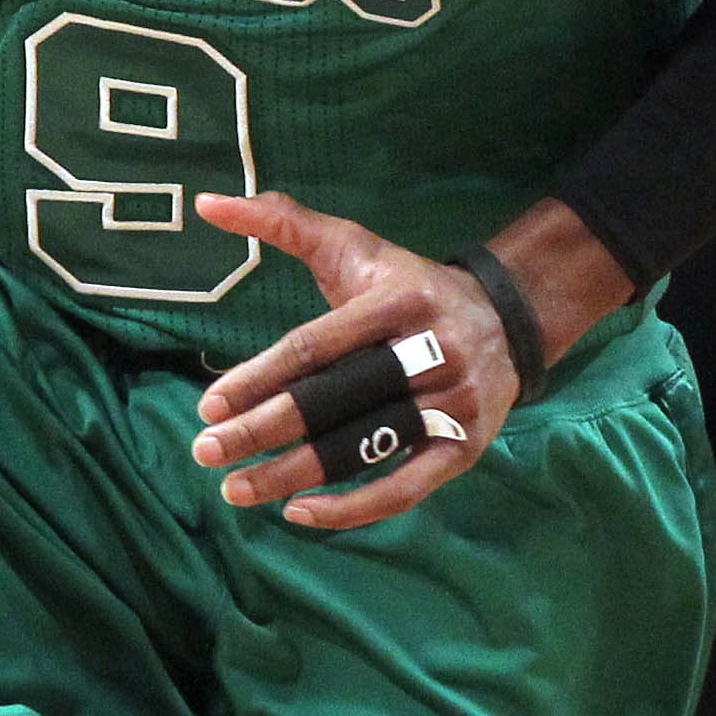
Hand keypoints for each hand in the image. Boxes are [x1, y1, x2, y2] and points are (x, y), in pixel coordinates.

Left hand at [190, 190, 519, 529]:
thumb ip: (281, 221)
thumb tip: (207, 202)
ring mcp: (454, 405)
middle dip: (263, 430)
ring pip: (363, 448)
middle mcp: (432, 351)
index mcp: (399, 300)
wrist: (509, 319)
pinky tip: (298, 513)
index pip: (317, 346)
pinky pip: (404, 490)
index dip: (259, 378)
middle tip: (206, 451)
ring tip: (235, 490)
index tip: (209, 404)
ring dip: (294, 476)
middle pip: (335, 401)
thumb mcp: (354, 246)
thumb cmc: (407, 285)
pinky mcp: (466, 448)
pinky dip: (351, 508)